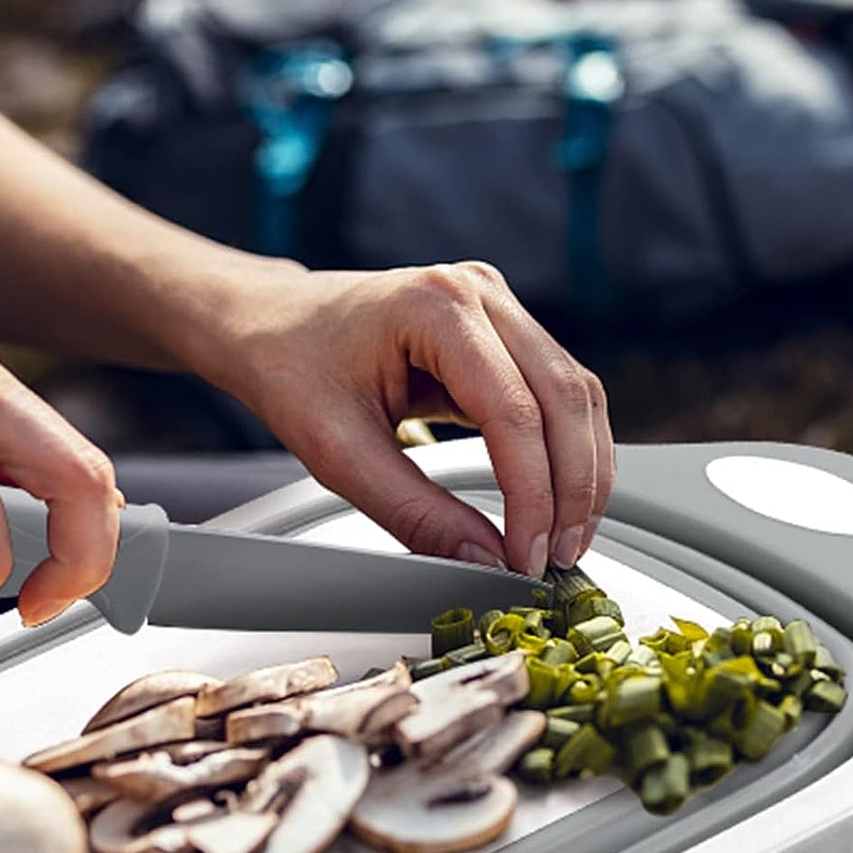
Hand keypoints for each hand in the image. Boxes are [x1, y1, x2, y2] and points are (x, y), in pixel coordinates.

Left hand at [213, 262, 613, 576]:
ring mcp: (496, 306)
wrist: (269, 322)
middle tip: (559, 557)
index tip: (527, 556)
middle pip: (565, 396)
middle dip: (573, 487)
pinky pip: (557, 391)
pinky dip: (566, 449)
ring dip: (583, 470)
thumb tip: (485, 560)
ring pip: (576, 393)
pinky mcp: (502, 330)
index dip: (532, 494)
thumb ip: (415, 512)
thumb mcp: (339, 452)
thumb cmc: (289, 366)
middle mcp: (479, 292)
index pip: (515, 411)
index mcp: (436, 306)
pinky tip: (560, 499)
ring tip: (567, 538)